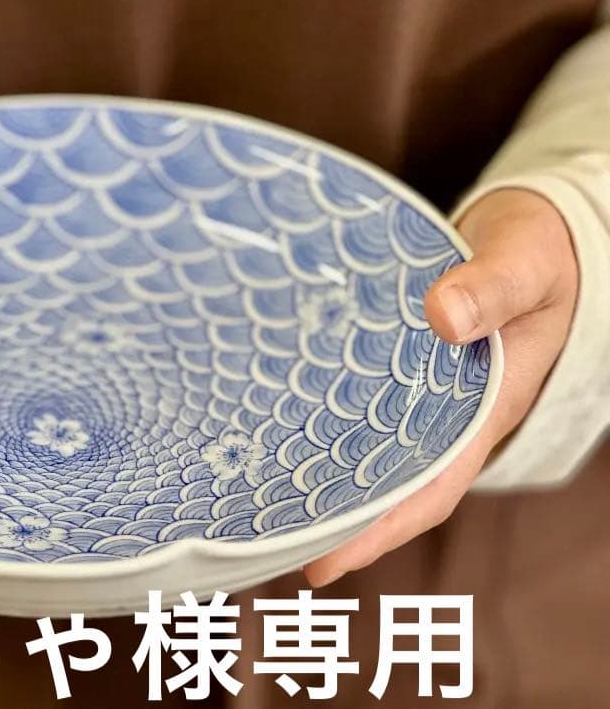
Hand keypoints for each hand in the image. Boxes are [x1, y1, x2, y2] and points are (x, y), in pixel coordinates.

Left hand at [303, 188, 578, 586]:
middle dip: (336, 520)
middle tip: (269, 545)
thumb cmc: (536, 254)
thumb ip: (494, 288)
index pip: (430, 489)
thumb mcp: (526, 267)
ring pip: (370, 450)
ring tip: (260, 503)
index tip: (328, 562)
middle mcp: (447, 416)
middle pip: (388, 485)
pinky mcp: (396, 366)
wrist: (537, 235)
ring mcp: (421, 395)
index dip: (381, 530)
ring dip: (324, 477)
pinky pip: (360, 407)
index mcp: (483, 411)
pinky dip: (325, 425)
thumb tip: (443, 317)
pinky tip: (280, 429)